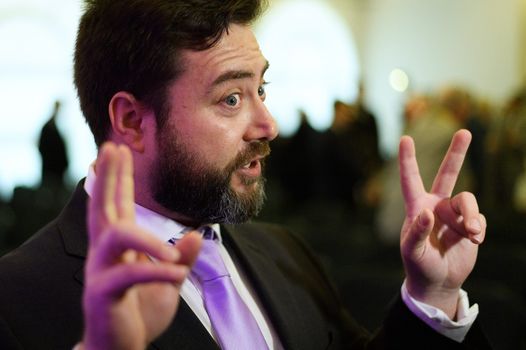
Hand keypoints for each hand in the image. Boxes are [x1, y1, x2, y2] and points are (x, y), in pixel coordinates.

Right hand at [80, 143, 201, 349]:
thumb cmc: (140, 315)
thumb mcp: (168, 282)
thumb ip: (181, 259)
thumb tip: (197, 235)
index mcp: (118, 248)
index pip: (115, 205)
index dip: (116, 178)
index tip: (118, 149)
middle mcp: (104, 253)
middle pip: (102, 207)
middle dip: (108, 176)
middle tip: (112, 147)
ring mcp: (100, 272)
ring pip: (114, 235)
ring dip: (147, 238)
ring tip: (174, 253)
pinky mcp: (103, 294)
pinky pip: (128, 275)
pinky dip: (157, 271)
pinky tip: (178, 271)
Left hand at [399, 129, 485, 317]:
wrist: (439, 281)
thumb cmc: (418, 265)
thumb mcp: (412, 251)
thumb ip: (417, 232)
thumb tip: (426, 213)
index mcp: (417, 207)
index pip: (411, 180)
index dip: (408, 159)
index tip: (405, 138)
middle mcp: (436, 205)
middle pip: (448, 174)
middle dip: (457, 153)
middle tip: (465, 131)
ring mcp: (454, 214)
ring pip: (469, 201)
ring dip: (473, 216)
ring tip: (472, 234)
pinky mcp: (470, 225)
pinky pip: (480, 220)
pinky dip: (479, 230)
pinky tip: (474, 241)